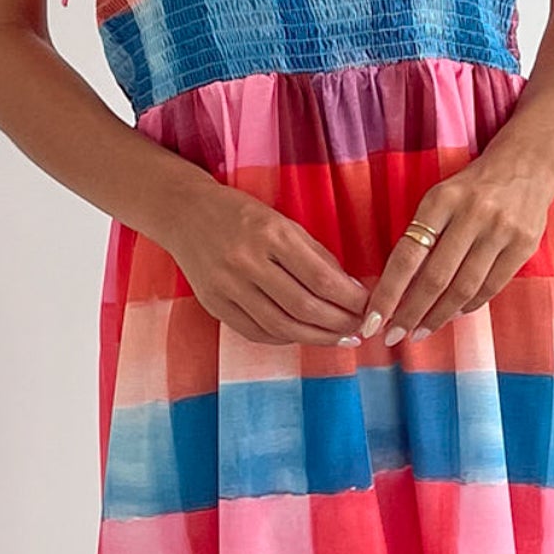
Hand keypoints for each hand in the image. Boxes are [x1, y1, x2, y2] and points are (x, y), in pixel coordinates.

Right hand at [160, 181, 372, 346]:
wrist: (185, 214)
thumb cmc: (243, 216)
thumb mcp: (283, 223)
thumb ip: (316, 255)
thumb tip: (351, 290)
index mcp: (271, 234)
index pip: (321, 278)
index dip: (350, 299)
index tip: (369, 307)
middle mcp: (247, 261)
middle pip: (303, 307)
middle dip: (338, 323)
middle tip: (359, 328)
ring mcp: (227, 286)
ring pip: (281, 326)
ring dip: (317, 338)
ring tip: (340, 339)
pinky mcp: (214, 304)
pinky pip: (256, 332)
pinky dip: (285, 338)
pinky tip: (304, 336)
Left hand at [363, 153, 553, 346]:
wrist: (528, 163)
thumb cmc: (473, 186)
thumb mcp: (441, 197)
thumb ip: (421, 234)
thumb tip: (397, 288)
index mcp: (442, 199)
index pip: (407, 255)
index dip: (388, 292)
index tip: (372, 320)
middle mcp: (473, 214)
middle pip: (435, 278)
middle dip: (410, 313)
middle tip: (394, 336)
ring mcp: (501, 230)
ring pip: (464, 288)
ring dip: (438, 316)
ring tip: (420, 331)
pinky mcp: (524, 245)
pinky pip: (491, 287)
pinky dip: (468, 306)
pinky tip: (452, 314)